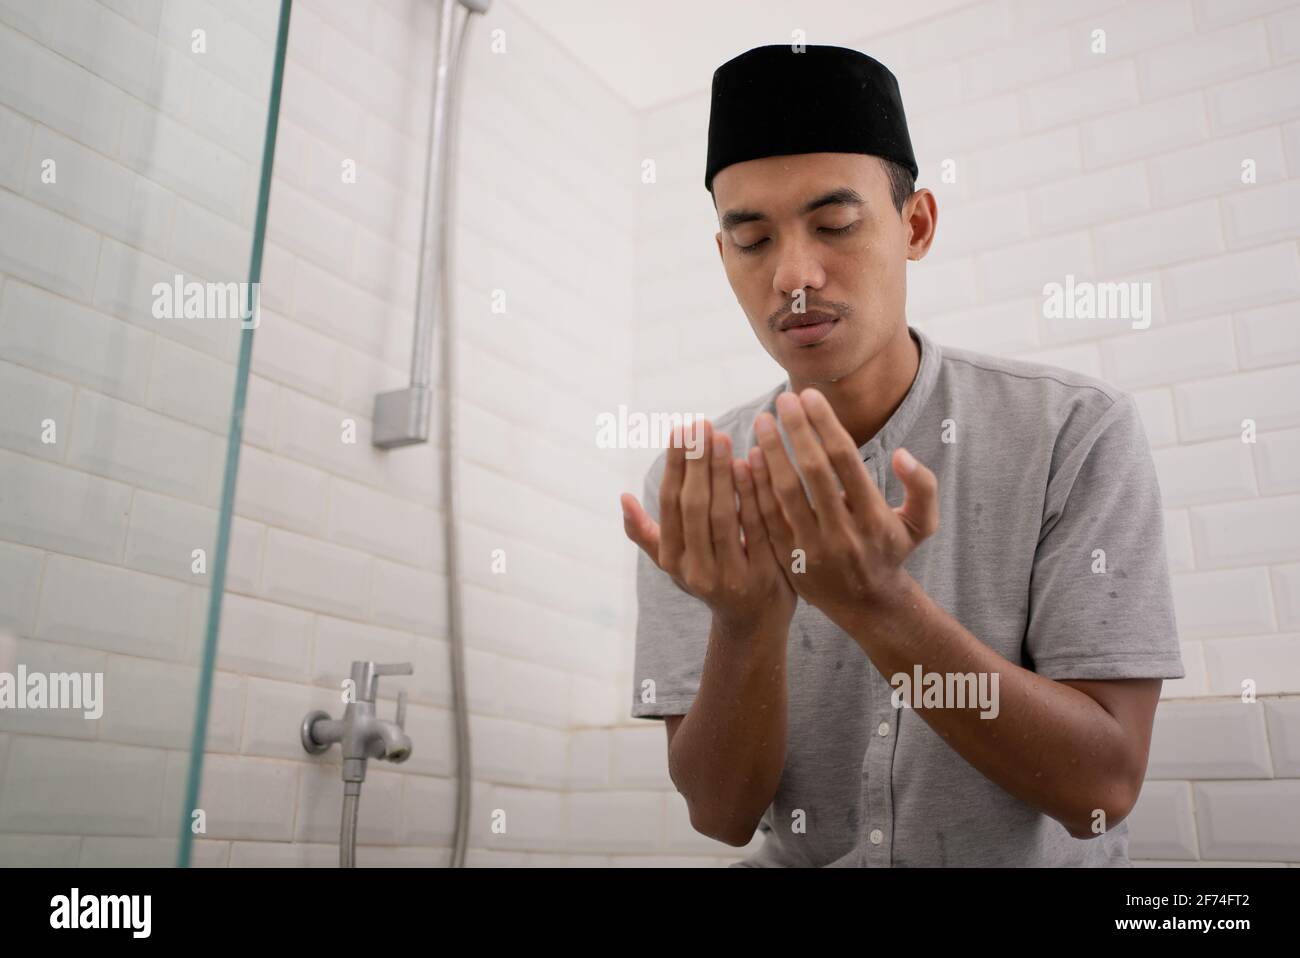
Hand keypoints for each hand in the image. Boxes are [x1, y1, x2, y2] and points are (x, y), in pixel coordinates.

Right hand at [621, 419, 796, 634]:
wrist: (754, 625)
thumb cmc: (711, 581)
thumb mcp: (674, 564)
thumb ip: (647, 534)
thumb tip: (623, 498)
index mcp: (673, 560)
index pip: (671, 505)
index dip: (675, 466)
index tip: (680, 430)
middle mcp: (696, 570)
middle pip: (695, 507)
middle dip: (697, 463)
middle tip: (701, 425)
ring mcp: (730, 575)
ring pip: (723, 516)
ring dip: (721, 473)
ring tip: (722, 436)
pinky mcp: (764, 576)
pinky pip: (758, 527)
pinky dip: (753, 495)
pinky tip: (752, 464)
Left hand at [747, 388, 938, 630]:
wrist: (867, 605)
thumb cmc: (892, 551)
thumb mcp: (922, 523)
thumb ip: (923, 486)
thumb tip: (904, 455)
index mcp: (874, 518)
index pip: (845, 460)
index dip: (825, 424)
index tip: (809, 395)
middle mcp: (843, 533)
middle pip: (813, 472)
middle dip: (796, 430)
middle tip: (782, 399)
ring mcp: (812, 548)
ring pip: (785, 493)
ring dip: (771, 453)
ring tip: (763, 421)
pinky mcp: (788, 559)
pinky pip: (767, 517)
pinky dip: (756, 486)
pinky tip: (748, 458)